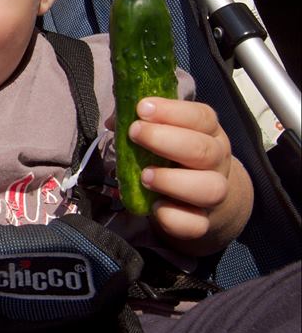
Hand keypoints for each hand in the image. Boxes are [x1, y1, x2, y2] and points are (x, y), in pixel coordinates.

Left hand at [121, 97, 251, 253]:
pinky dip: (173, 217)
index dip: (172, 111)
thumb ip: (142, 124)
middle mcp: (216, 161)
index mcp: (208, 133)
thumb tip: (115, 121)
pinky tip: (155, 207)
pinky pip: (195, 224)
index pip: (201, 117)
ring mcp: (214, 193)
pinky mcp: (203, 221)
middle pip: (204, 150)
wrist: (202, 199)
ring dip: (172, 181)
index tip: (142, 108)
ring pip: (210, 188)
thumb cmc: (175, 157)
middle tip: (135, 134)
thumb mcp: (164, 135)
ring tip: (144, 176)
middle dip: (165, 140)